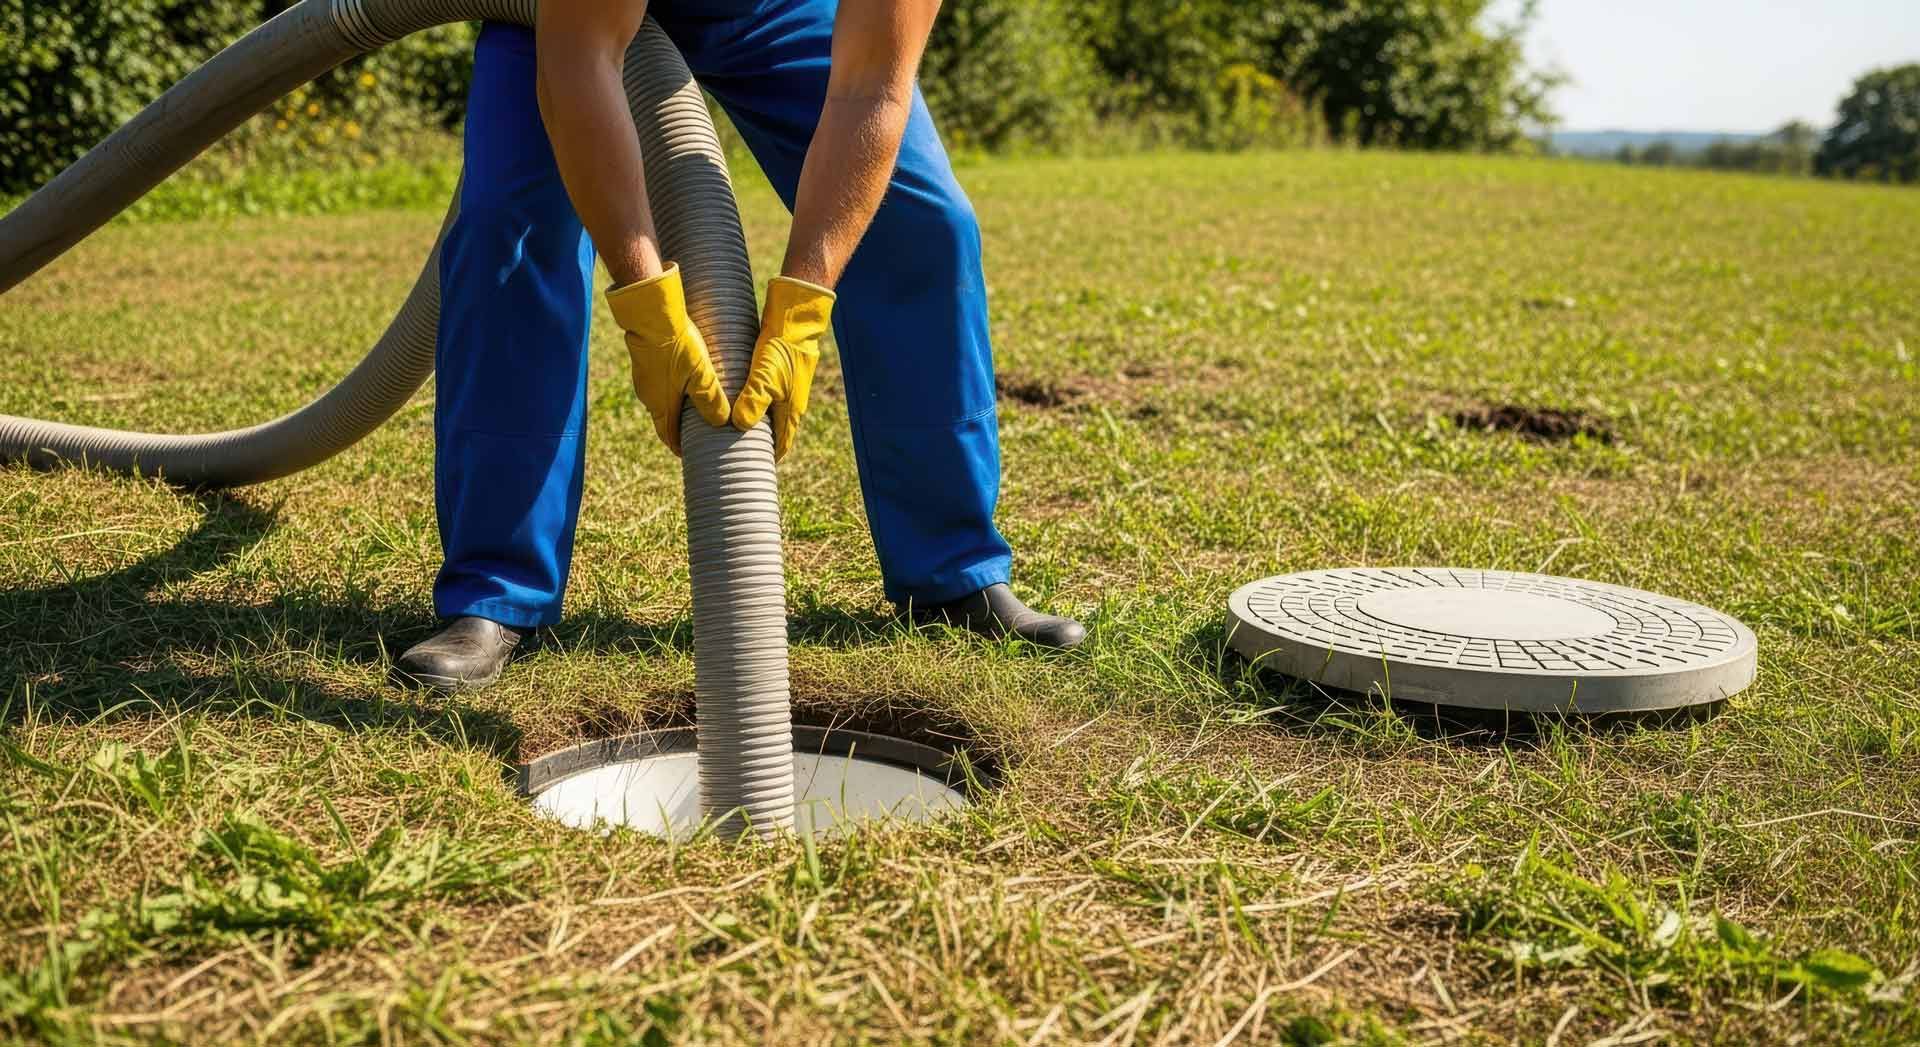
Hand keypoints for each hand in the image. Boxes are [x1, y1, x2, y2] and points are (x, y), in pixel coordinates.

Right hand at [605, 263, 729, 455]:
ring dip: (678, 406)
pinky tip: (686, 379)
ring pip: (663, 400)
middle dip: (682, 428)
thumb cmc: (676, 346)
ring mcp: (644, 378)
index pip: (668, 436)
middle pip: (666, 419)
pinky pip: (660, 383)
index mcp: (661, 405)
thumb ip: (712, 400)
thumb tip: (722, 422)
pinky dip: (673, 388)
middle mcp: (648, 396)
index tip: (693, 454)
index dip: (680, 447)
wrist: (650, 313)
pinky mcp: (645, 362)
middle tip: (700, 431)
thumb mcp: (701, 375)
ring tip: (698, 405)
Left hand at [731, 276, 834, 460]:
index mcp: (791, 410)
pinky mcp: (779, 371)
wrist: (795, 317)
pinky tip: (738, 399)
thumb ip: (753, 402)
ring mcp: (786, 386)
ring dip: (754, 422)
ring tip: (732, 429)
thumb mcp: (764, 377)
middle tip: (735, 452)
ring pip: (770, 412)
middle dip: (758, 442)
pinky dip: (753, 403)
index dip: (768, 458)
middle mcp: (791, 402)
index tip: (752, 469)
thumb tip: (740, 426)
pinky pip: (765, 395)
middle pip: (774, 430)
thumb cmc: (782, 348)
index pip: (781, 444)